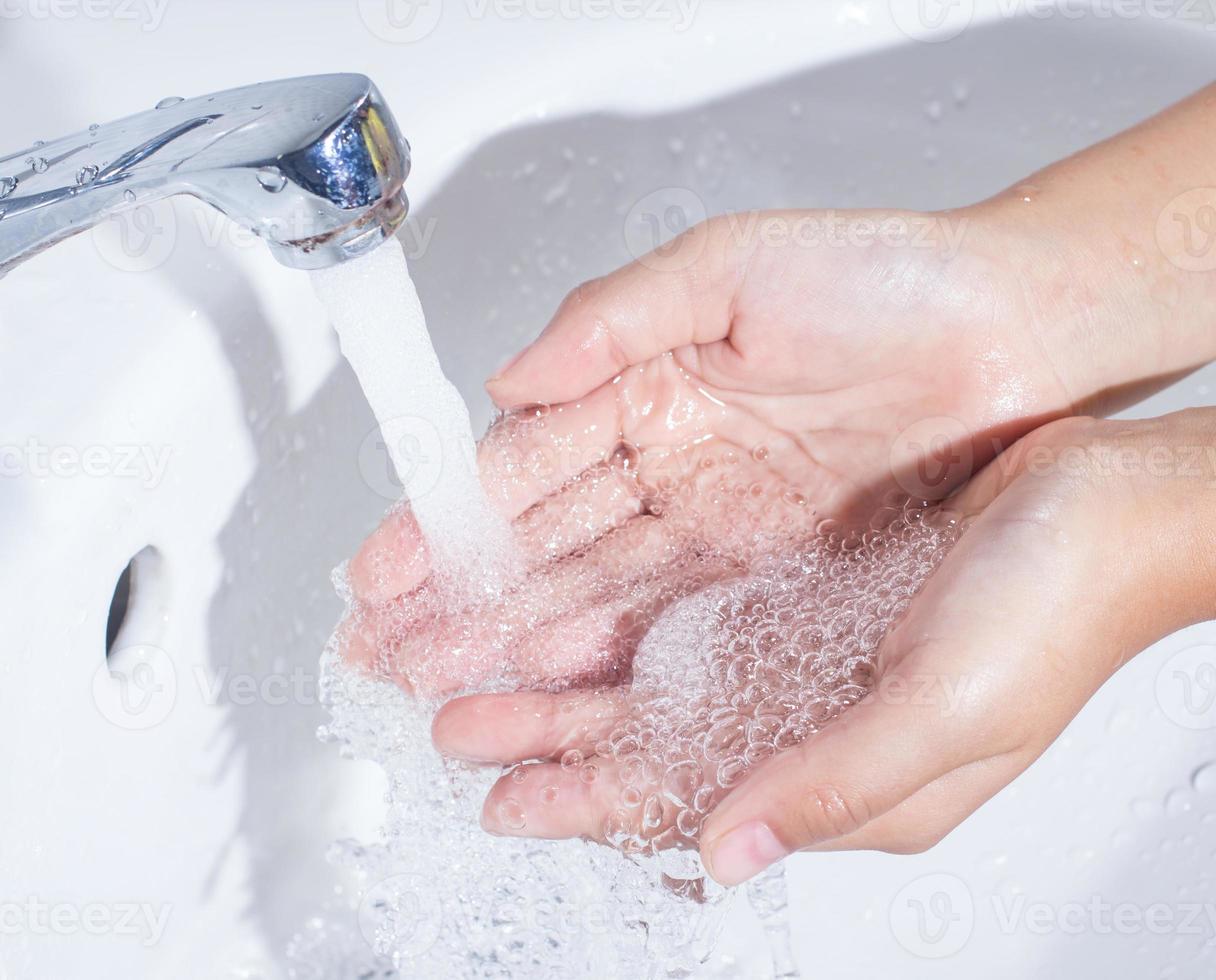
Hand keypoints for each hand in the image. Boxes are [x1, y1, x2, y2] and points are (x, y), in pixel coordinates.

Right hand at [342, 202, 1090, 693]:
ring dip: (515, 640)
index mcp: (642, 386)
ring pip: (594, 591)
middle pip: (543, 544)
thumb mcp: (729, 268)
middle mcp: (668, 463)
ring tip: (439, 689)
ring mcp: (716, 524)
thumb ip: (612, 319)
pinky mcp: (771, 571)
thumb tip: (508, 380)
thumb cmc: (883, 279)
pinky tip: (550, 682)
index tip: (380, 572)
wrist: (1009, 332)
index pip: (521, 465)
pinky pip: (676, 618)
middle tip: (381, 655)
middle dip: (458, 601)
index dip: (446, 520)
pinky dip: (610, 652)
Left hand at [434, 409, 1215, 883]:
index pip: (678, 803)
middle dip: (549, 735)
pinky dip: (627, 616)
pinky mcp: (804, 590)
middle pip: (647, 741)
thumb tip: (726, 849)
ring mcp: (801, 653)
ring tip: (490, 671)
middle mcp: (807, 718)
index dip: (583, 800)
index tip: (501, 796)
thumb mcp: (951, 713)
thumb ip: (834, 785)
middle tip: (458, 721)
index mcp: (838, 771)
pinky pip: (690, 611)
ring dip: (572, 676)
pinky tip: (578, 614)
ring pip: (655, 679)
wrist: (1111, 506)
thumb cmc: (1062, 608)